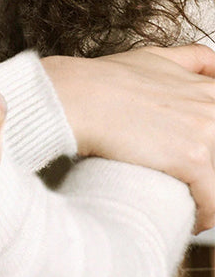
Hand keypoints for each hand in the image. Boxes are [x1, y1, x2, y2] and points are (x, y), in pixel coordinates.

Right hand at [43, 45, 214, 232]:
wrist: (75, 97)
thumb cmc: (102, 80)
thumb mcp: (151, 57)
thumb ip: (190, 59)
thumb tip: (213, 63)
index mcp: (207, 89)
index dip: (209, 144)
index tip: (200, 159)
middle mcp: (213, 108)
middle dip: (209, 171)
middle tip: (190, 182)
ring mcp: (206, 132)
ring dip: (208, 195)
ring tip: (191, 205)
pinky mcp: (193, 158)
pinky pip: (213, 201)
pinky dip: (205, 216)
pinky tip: (191, 219)